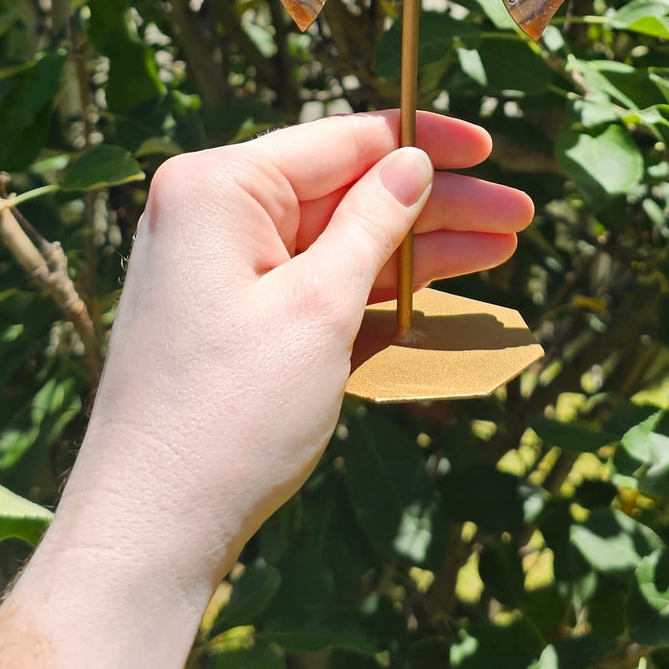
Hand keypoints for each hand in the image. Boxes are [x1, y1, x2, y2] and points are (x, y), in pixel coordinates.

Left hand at [52, 114, 532, 596]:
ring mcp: (220, 271)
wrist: (151, 527)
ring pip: (339, 242)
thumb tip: (413, 162)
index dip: (423, 141)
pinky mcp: (233, 322)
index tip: (490, 148)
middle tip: (518, 216)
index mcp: (217, 188)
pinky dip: (377, 292)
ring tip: (500, 250)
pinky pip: (317, 287)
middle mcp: (211, 215)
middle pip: (346, 191)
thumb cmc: (228, 415)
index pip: (340, 140)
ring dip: (418, 250)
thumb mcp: (319, 308)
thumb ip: (372, 225)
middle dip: (435, 205)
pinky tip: (442, 293)